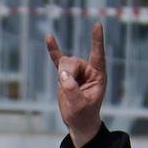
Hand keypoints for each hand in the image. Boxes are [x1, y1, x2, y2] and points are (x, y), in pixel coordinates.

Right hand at [43, 22, 106, 147]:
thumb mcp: (79, 104)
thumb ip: (72, 89)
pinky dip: (53, 50)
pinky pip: (58, 59)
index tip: (97, 25)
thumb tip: (63, 73)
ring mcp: (77, 70)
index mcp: (98, 75)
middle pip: (73, 61)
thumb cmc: (83, 114)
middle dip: (67, 73)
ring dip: (61, 74)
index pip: (98, 54)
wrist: (78, 122)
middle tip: (67, 87)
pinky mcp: (66, 74)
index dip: (97, 40)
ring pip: (64, 63)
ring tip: (65, 87)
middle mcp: (88, 70)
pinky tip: (49, 38)